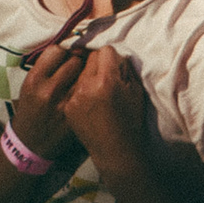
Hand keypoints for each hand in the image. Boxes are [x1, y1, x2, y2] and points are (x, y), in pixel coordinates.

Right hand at [11, 44, 85, 158]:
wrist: (31, 142)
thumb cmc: (31, 108)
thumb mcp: (29, 84)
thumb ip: (46, 66)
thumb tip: (69, 46)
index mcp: (35, 79)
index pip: (57, 51)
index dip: (64, 51)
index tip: (66, 55)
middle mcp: (50, 90)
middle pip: (75, 60)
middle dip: (78, 60)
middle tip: (78, 65)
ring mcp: (66, 104)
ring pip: (87, 75)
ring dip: (88, 73)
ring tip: (86, 76)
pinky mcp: (78, 115)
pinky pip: (91, 92)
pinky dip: (93, 88)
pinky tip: (91, 90)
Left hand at [61, 46, 147, 168]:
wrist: (115, 151)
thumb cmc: (130, 121)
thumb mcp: (135, 91)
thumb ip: (124, 69)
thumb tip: (114, 55)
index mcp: (107, 80)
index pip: (104, 50)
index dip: (111, 58)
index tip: (114, 67)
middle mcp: (87, 86)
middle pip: (89, 58)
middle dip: (98, 65)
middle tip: (105, 78)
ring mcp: (74, 97)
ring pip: (79, 72)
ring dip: (87, 77)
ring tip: (97, 92)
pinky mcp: (68, 107)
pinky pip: (73, 88)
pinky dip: (80, 91)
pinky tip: (89, 104)